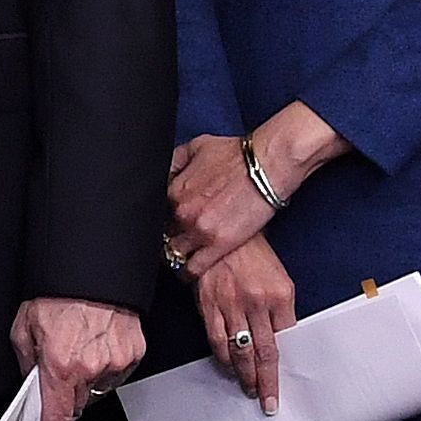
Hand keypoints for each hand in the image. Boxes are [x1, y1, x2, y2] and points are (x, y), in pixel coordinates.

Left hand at [11, 296, 147, 420]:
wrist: (91, 267)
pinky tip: (95, 343)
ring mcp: (117, 362)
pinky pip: (116, 372)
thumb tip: (31, 383)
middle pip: (77, 405)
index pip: (55, 419)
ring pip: (97, 389)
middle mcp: (91, 368)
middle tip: (58, 372)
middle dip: (64, 397)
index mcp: (61, 365)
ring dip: (85, 379)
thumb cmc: (57, 292)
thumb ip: (27, 363)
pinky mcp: (134, 353)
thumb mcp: (24, 328)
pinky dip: (104, 365)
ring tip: (77, 348)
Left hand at [166, 106, 338, 278]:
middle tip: (171, 239)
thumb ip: (175, 161)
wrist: (267, 166)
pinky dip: (187, 272)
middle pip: (161, 233)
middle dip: (166, 236)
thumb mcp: (197, 147)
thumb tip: (164, 171)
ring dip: (175, 255)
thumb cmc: (236, 154)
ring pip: (173, 252)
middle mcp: (181, 212)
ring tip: (178, 258)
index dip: (159, 218)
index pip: (153, 212)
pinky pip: (193, 268)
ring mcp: (199, 230)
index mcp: (173, 190)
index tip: (164, 222)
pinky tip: (186, 273)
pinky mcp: (219, 245)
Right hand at [194, 240, 296, 408]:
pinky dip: (222, 357)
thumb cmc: (255, 256)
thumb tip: (282, 340)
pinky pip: (216, 338)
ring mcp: (231, 304)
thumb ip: (281, 311)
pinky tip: (228, 367)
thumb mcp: (280, 280)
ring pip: (239, 350)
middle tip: (267, 401)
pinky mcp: (208, 303)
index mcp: (280, 297)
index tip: (281, 387)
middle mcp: (256, 303)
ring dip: (244, 375)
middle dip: (265, 381)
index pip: (284, 341)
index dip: (282, 368)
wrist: (224, 233)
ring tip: (249, 388)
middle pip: (263, 352)